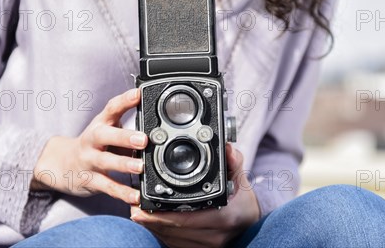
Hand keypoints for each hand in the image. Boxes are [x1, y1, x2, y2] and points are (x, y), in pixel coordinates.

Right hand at [31, 88, 147, 204]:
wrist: (61, 164)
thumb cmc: (93, 143)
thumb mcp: (107, 128)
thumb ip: (128, 123)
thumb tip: (157, 121)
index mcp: (101, 124)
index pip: (111, 108)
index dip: (125, 100)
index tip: (139, 94)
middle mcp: (93, 140)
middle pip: (105, 135)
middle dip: (124, 137)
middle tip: (143, 139)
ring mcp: (89, 160)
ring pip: (106, 162)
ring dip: (124, 164)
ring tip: (140, 167)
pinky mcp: (90, 180)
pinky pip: (107, 187)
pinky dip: (122, 193)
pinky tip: (136, 196)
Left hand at [130, 144, 260, 247]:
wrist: (250, 226)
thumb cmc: (244, 204)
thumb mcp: (241, 181)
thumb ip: (233, 162)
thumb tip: (226, 147)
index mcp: (224, 218)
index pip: (187, 219)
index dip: (162, 215)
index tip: (144, 206)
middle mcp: (215, 237)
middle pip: (174, 230)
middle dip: (152, 219)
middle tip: (134, 207)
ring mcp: (206, 247)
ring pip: (172, 238)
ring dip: (153, 226)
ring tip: (137, 212)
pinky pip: (174, 243)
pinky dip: (161, 233)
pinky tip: (150, 223)